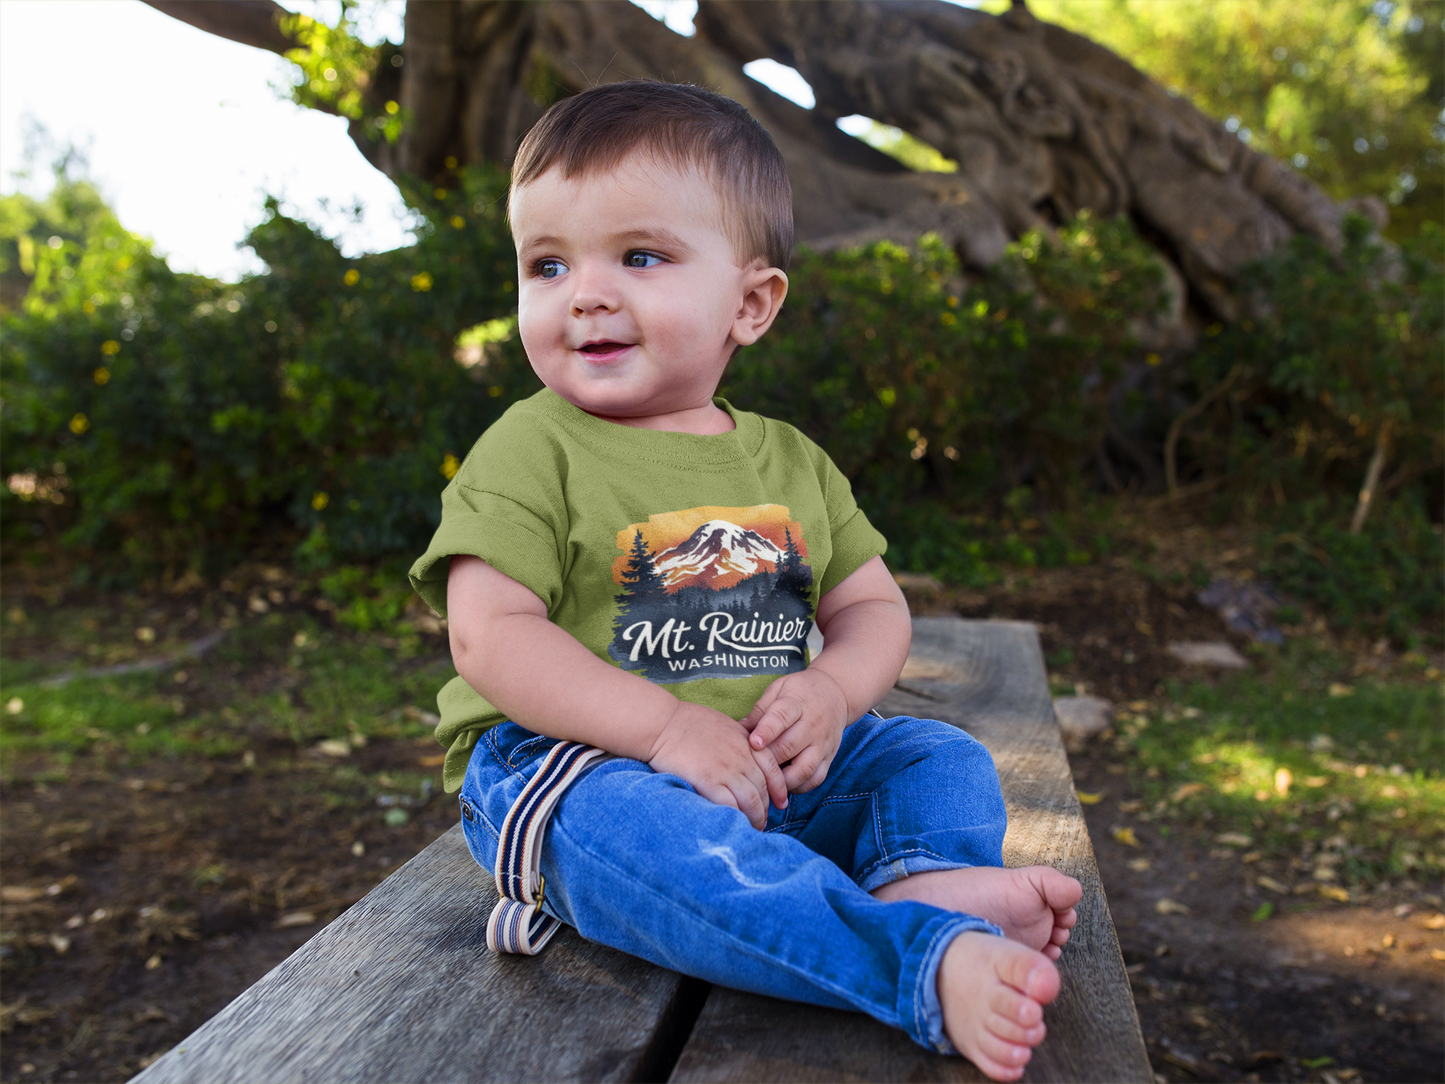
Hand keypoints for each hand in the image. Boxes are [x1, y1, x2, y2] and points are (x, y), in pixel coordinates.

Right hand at [648, 701, 787, 828]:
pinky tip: (734, 823)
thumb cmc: (687, 721)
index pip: (773, 769)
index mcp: (747, 741)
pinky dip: (736, 817)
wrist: (664, 723)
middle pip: (763, 789)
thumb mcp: (724, 725)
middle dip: (766, 808)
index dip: (779, 789)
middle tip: (763, 821)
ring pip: (751, 801)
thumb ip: (738, 741)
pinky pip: (730, 805)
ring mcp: (727, 770)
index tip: (781, 803)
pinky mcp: (709, 782)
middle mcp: (742, 757)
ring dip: (755, 818)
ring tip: (753, 828)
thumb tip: (745, 756)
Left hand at [742, 668, 849, 792]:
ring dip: (783, 780)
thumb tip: (738, 730)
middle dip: (768, 760)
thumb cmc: (800, 691)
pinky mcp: (829, 757)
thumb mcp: (779, 689)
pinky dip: (800, 787)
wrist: (836, 694)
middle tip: (750, 768)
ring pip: (804, 769)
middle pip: (789, 747)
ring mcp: (822, 744)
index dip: (766, 731)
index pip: (781, 718)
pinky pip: (816, 778)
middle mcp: (812, 725)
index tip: (753, 742)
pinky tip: (784, 786)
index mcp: (796, 704)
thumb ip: (760, 710)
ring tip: (766, 782)